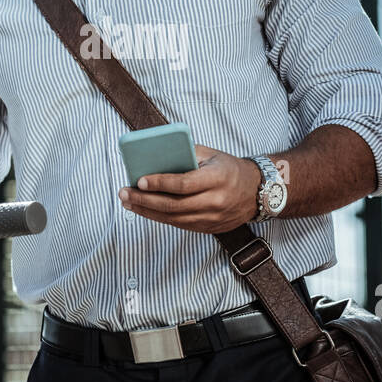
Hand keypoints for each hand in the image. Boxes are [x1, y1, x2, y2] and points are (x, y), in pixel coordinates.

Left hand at [117, 145, 262, 233]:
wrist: (257, 192)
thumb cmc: (230, 168)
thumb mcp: (212, 154)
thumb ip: (187, 153)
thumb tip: (155, 155)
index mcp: (218, 178)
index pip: (184, 184)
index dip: (160, 183)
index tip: (140, 179)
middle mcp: (216, 201)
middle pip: (174, 205)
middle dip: (145, 199)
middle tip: (124, 192)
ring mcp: (213, 218)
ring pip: (174, 218)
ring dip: (147, 211)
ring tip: (128, 202)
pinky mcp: (209, 228)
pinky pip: (179, 225)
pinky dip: (159, 218)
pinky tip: (145, 210)